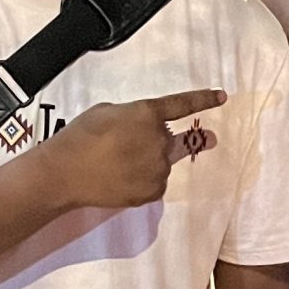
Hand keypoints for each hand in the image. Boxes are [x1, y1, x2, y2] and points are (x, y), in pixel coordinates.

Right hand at [50, 90, 225, 210]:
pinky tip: (121, 178)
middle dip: (172, 141)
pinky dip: (144, 180)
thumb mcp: (108, 112)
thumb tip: (145, 128)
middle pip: (174, 140)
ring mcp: (158, 169)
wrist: (65, 173)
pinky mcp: (152, 191)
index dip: (204, 100)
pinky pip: (156, 182)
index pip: (182, 106)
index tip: (223, 97)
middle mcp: (159, 141)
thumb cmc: (80, 135)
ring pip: (163, 163)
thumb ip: (134, 117)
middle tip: (185, 142)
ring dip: (151, 161)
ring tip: (119, 165)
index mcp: (147, 114)